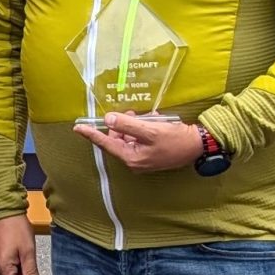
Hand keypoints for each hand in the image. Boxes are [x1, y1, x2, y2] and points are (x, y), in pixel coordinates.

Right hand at [0, 215, 41, 274]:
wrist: (3, 210)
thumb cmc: (15, 226)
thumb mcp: (28, 251)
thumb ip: (31, 271)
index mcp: (2, 266)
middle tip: (30, 262)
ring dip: (18, 270)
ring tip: (23, 254)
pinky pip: (4, 266)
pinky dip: (13, 264)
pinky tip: (17, 252)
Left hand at [72, 113, 201, 171]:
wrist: (197, 146)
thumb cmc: (175, 140)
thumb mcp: (150, 130)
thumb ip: (128, 124)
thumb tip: (108, 119)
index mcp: (131, 158)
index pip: (106, 143)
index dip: (91, 134)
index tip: (77, 128)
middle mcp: (134, 161)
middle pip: (117, 139)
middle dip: (122, 125)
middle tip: (131, 113)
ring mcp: (142, 159)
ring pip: (129, 137)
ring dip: (134, 125)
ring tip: (148, 118)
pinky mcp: (150, 155)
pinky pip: (139, 139)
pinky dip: (143, 129)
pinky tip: (154, 122)